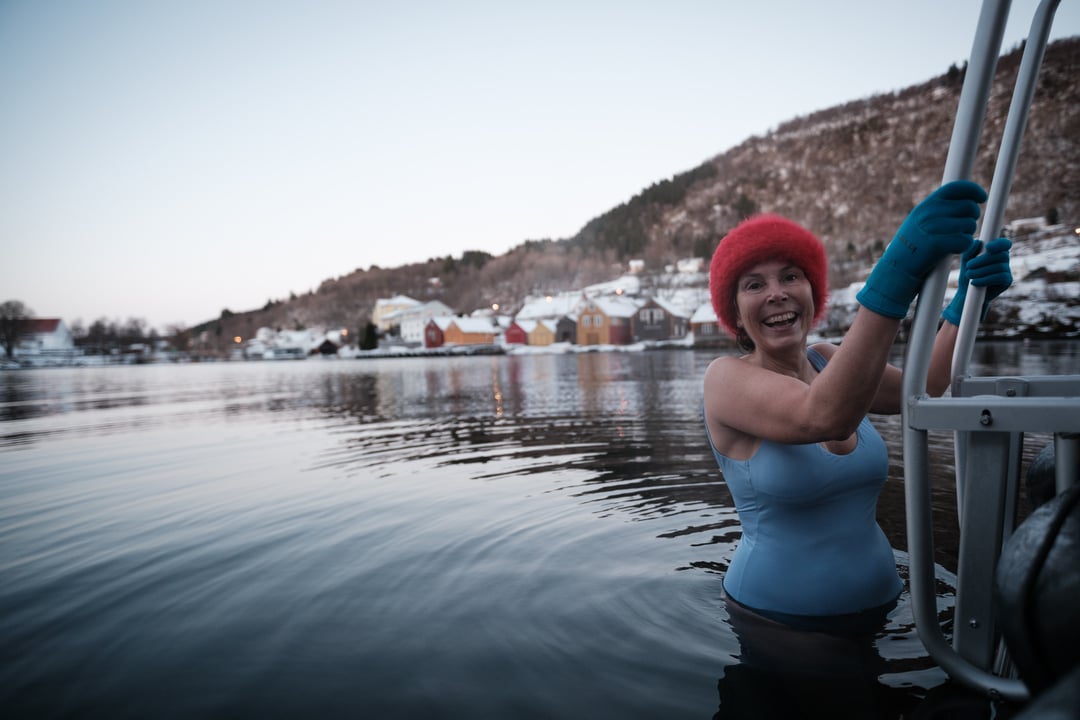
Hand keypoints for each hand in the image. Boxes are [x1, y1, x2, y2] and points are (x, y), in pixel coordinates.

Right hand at [857, 180, 987, 317]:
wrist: (896, 266)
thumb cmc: (912, 245)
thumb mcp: (920, 220)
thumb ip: (939, 208)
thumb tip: (967, 200)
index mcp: (926, 204)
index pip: (956, 188)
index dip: (974, 190)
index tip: (982, 197)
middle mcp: (929, 212)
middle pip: (969, 206)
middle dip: (972, 217)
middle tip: (965, 227)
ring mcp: (932, 228)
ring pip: (970, 224)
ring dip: (968, 233)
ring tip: (955, 240)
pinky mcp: (937, 245)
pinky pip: (966, 241)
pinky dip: (964, 246)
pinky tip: (953, 249)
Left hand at [942, 237, 1012, 324]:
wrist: (967, 294)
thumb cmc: (967, 274)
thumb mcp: (965, 261)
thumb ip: (970, 251)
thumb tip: (978, 242)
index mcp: (995, 251)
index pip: (1004, 243)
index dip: (999, 244)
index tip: (987, 247)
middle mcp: (1004, 259)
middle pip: (1001, 255)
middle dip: (983, 260)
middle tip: (969, 266)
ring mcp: (1007, 270)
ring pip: (1000, 266)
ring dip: (982, 271)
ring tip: (969, 275)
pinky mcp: (1007, 281)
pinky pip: (1001, 277)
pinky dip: (986, 279)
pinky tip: (975, 282)